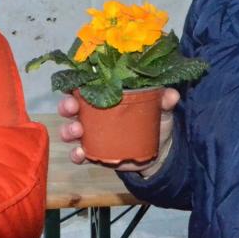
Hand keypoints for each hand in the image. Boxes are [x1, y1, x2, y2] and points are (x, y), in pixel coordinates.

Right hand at [58, 88, 179, 171]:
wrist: (157, 152)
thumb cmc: (154, 122)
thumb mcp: (160, 110)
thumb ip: (164, 102)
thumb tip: (172, 95)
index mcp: (105, 96)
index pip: (85, 85)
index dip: (76, 83)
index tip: (75, 84)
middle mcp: (92, 113)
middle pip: (71, 106)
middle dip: (66, 106)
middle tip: (71, 108)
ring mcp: (91, 134)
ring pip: (70, 130)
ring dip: (68, 130)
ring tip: (77, 131)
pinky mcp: (93, 153)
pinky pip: (79, 154)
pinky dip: (76, 154)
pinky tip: (80, 154)